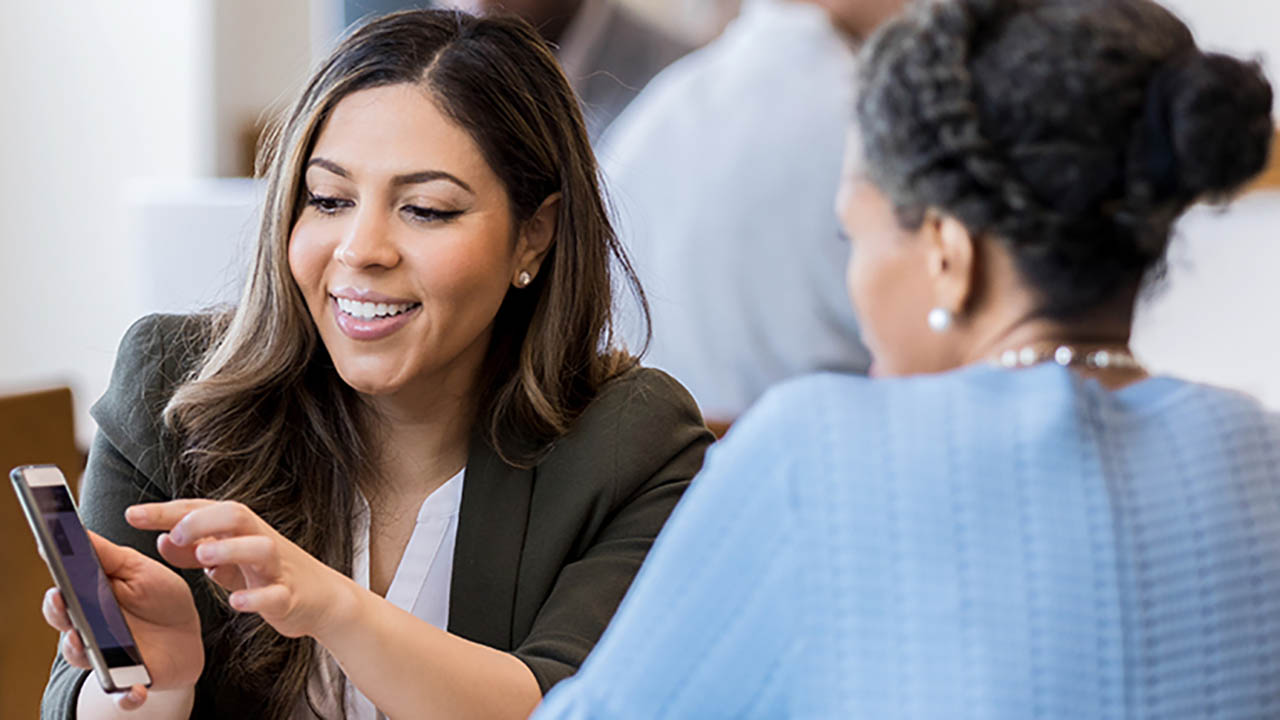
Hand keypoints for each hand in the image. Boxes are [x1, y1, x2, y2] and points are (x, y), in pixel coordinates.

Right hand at [41, 531, 203, 709]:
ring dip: (82, 652)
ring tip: (83, 640)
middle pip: (65, 626)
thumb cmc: (158, 597)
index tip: (55, 579)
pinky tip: (134, 691)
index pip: (61, 596)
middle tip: (64, 602)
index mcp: (88, 601)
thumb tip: (73, 531)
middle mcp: (89, 631)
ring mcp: (106, 658)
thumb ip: (107, 556)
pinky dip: (125, 696)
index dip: (56, 590)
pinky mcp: (129, 681)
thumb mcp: (138, 570)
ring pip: (84, 659)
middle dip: (61, 616)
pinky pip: (122, 694)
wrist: (186, 634)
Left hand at [126, 500, 354, 639]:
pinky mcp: (290, 596)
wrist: (322, 598)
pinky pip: (275, 594)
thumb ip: (194, 551)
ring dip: (231, 548)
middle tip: (174, 533)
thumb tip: (161, 540)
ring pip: (261, 548)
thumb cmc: (269, 574)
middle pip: (236, 514)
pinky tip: (235, 602)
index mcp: (241, 530)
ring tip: (204, 556)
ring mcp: (277, 568)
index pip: (202, 510)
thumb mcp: (228, 559)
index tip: (132, 514)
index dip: (167, 511)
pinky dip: (256, 597)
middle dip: (203, 519)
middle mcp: (260, 541)